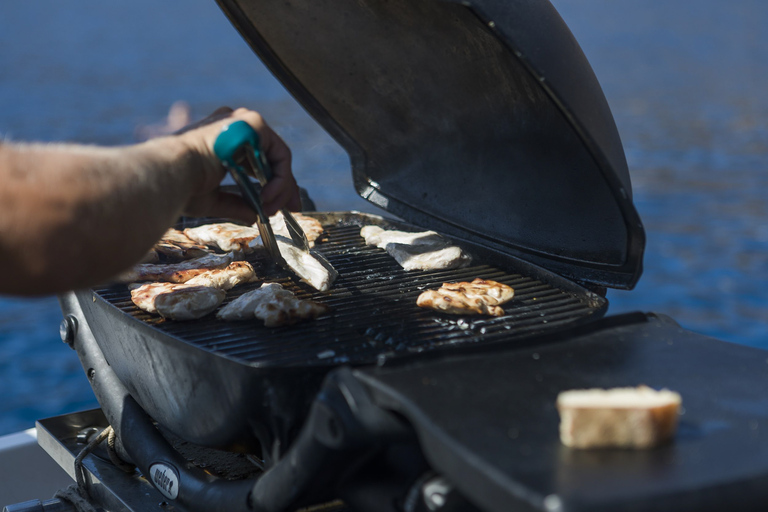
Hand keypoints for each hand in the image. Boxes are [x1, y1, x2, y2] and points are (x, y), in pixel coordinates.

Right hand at [175, 107, 300, 220]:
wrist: (170, 172)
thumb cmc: (181, 185)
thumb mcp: (212, 198)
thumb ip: (236, 204)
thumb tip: (255, 216)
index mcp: (220, 137)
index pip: (254, 159)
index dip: (271, 182)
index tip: (276, 205)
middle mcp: (233, 125)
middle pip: (269, 157)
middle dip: (284, 185)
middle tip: (292, 208)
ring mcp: (243, 121)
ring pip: (277, 157)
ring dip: (280, 187)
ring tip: (271, 209)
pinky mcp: (253, 124)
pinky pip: (279, 155)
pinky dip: (280, 179)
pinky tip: (268, 197)